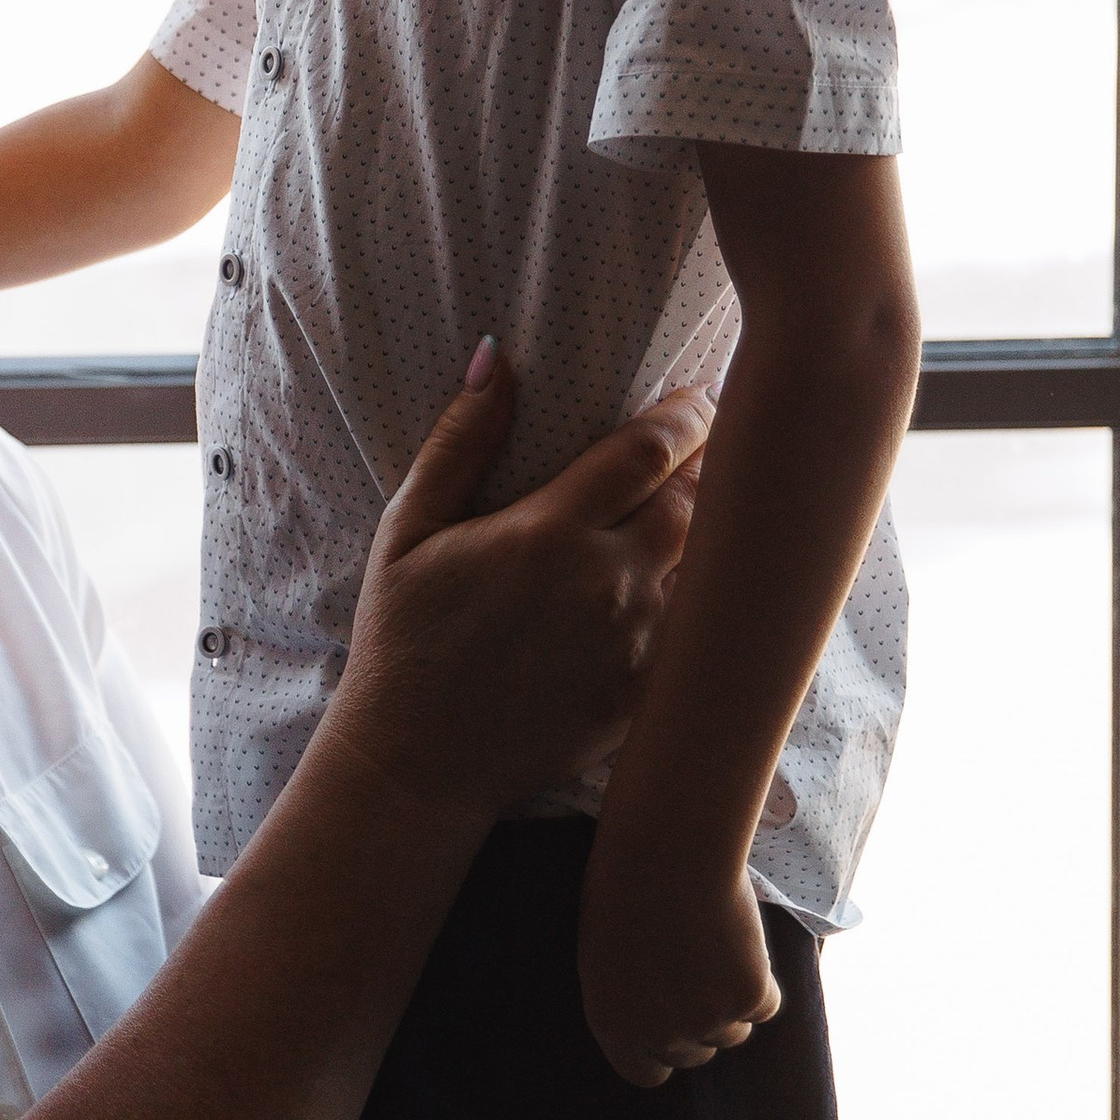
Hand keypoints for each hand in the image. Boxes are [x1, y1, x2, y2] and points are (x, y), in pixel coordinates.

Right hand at [325, 350, 711, 826]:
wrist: (416, 762)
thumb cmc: (403, 640)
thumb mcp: (408, 531)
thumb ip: (460, 443)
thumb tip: (496, 358)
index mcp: (548, 532)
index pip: (649, 450)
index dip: (686, 414)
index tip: (697, 396)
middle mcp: (605, 583)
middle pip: (697, 501)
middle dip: (712, 466)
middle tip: (714, 446)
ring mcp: (633, 645)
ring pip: (708, 567)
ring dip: (715, 531)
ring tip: (716, 507)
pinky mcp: (643, 697)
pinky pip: (697, 635)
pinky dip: (705, 603)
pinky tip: (704, 589)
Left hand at [577, 842, 779, 1088]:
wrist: (667, 853)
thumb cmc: (628, 888)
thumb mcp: (608, 955)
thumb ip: (632, 998)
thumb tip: (661, 1023)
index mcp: (614, 1026)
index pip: (646, 1073)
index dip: (663, 1052)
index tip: (674, 1025)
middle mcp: (660, 1034)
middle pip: (696, 1054)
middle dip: (700, 1022)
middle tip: (699, 970)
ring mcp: (707, 1020)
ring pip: (735, 1032)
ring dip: (731, 1000)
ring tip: (715, 945)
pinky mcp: (748, 997)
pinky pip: (767, 1004)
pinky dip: (761, 978)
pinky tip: (741, 939)